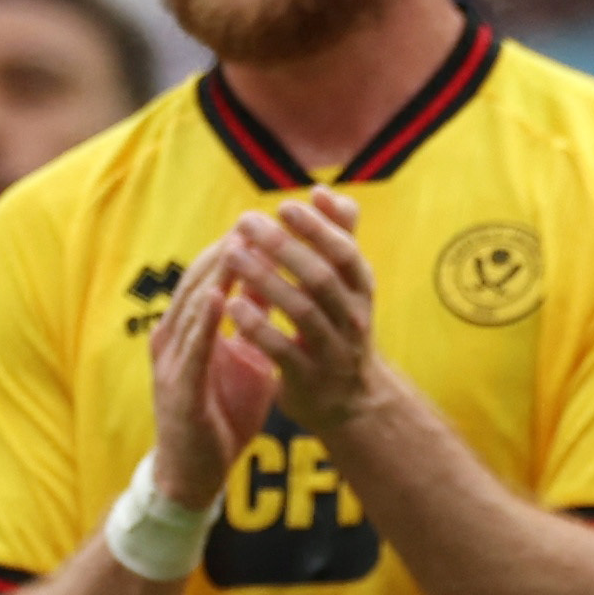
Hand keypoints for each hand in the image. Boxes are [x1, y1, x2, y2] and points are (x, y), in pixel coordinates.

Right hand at [144, 247, 275, 511]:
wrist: (194, 474)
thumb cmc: (220, 415)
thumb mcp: (245, 360)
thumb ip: (255, 323)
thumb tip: (276, 283)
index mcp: (190, 329)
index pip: (211, 276)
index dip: (236, 247)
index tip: (266, 221)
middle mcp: (174, 337)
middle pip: (199, 281)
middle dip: (227, 250)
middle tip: (255, 219)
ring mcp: (172, 361)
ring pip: (192, 305)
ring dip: (217, 273)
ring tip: (239, 242)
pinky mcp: (178, 388)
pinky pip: (192, 347)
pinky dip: (206, 320)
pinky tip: (221, 296)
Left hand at [220, 190, 392, 442]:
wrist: (350, 402)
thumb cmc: (339, 330)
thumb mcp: (347, 286)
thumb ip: (339, 237)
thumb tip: (326, 191)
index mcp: (361, 291)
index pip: (345, 252)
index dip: (317, 227)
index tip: (284, 205)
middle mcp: (353, 320)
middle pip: (321, 277)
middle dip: (284, 247)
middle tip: (246, 221)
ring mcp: (333, 352)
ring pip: (302, 311)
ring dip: (265, 279)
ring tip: (232, 253)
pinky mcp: (309, 380)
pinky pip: (283, 350)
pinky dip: (258, 326)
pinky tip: (232, 303)